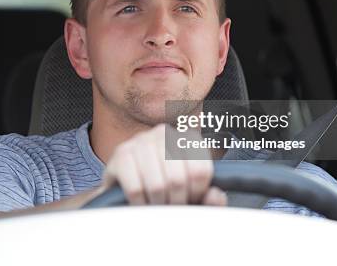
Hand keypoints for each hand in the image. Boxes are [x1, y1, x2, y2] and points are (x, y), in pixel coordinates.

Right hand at [99, 124, 226, 205]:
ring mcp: (140, 141)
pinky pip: (135, 189)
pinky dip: (140, 204)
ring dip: (157, 204)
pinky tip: (142, 202)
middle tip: (171, 205)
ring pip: (157, 185)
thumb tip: (216, 195)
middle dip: (175, 201)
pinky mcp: (120, 154)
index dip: (196, 193)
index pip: (200, 170)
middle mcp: (164, 132)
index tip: (190, 197)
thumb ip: (209, 198)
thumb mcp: (190, 192)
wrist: (127, 183)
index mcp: (188, 137)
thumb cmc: (165, 186)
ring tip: (157, 204)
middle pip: (178, 179)